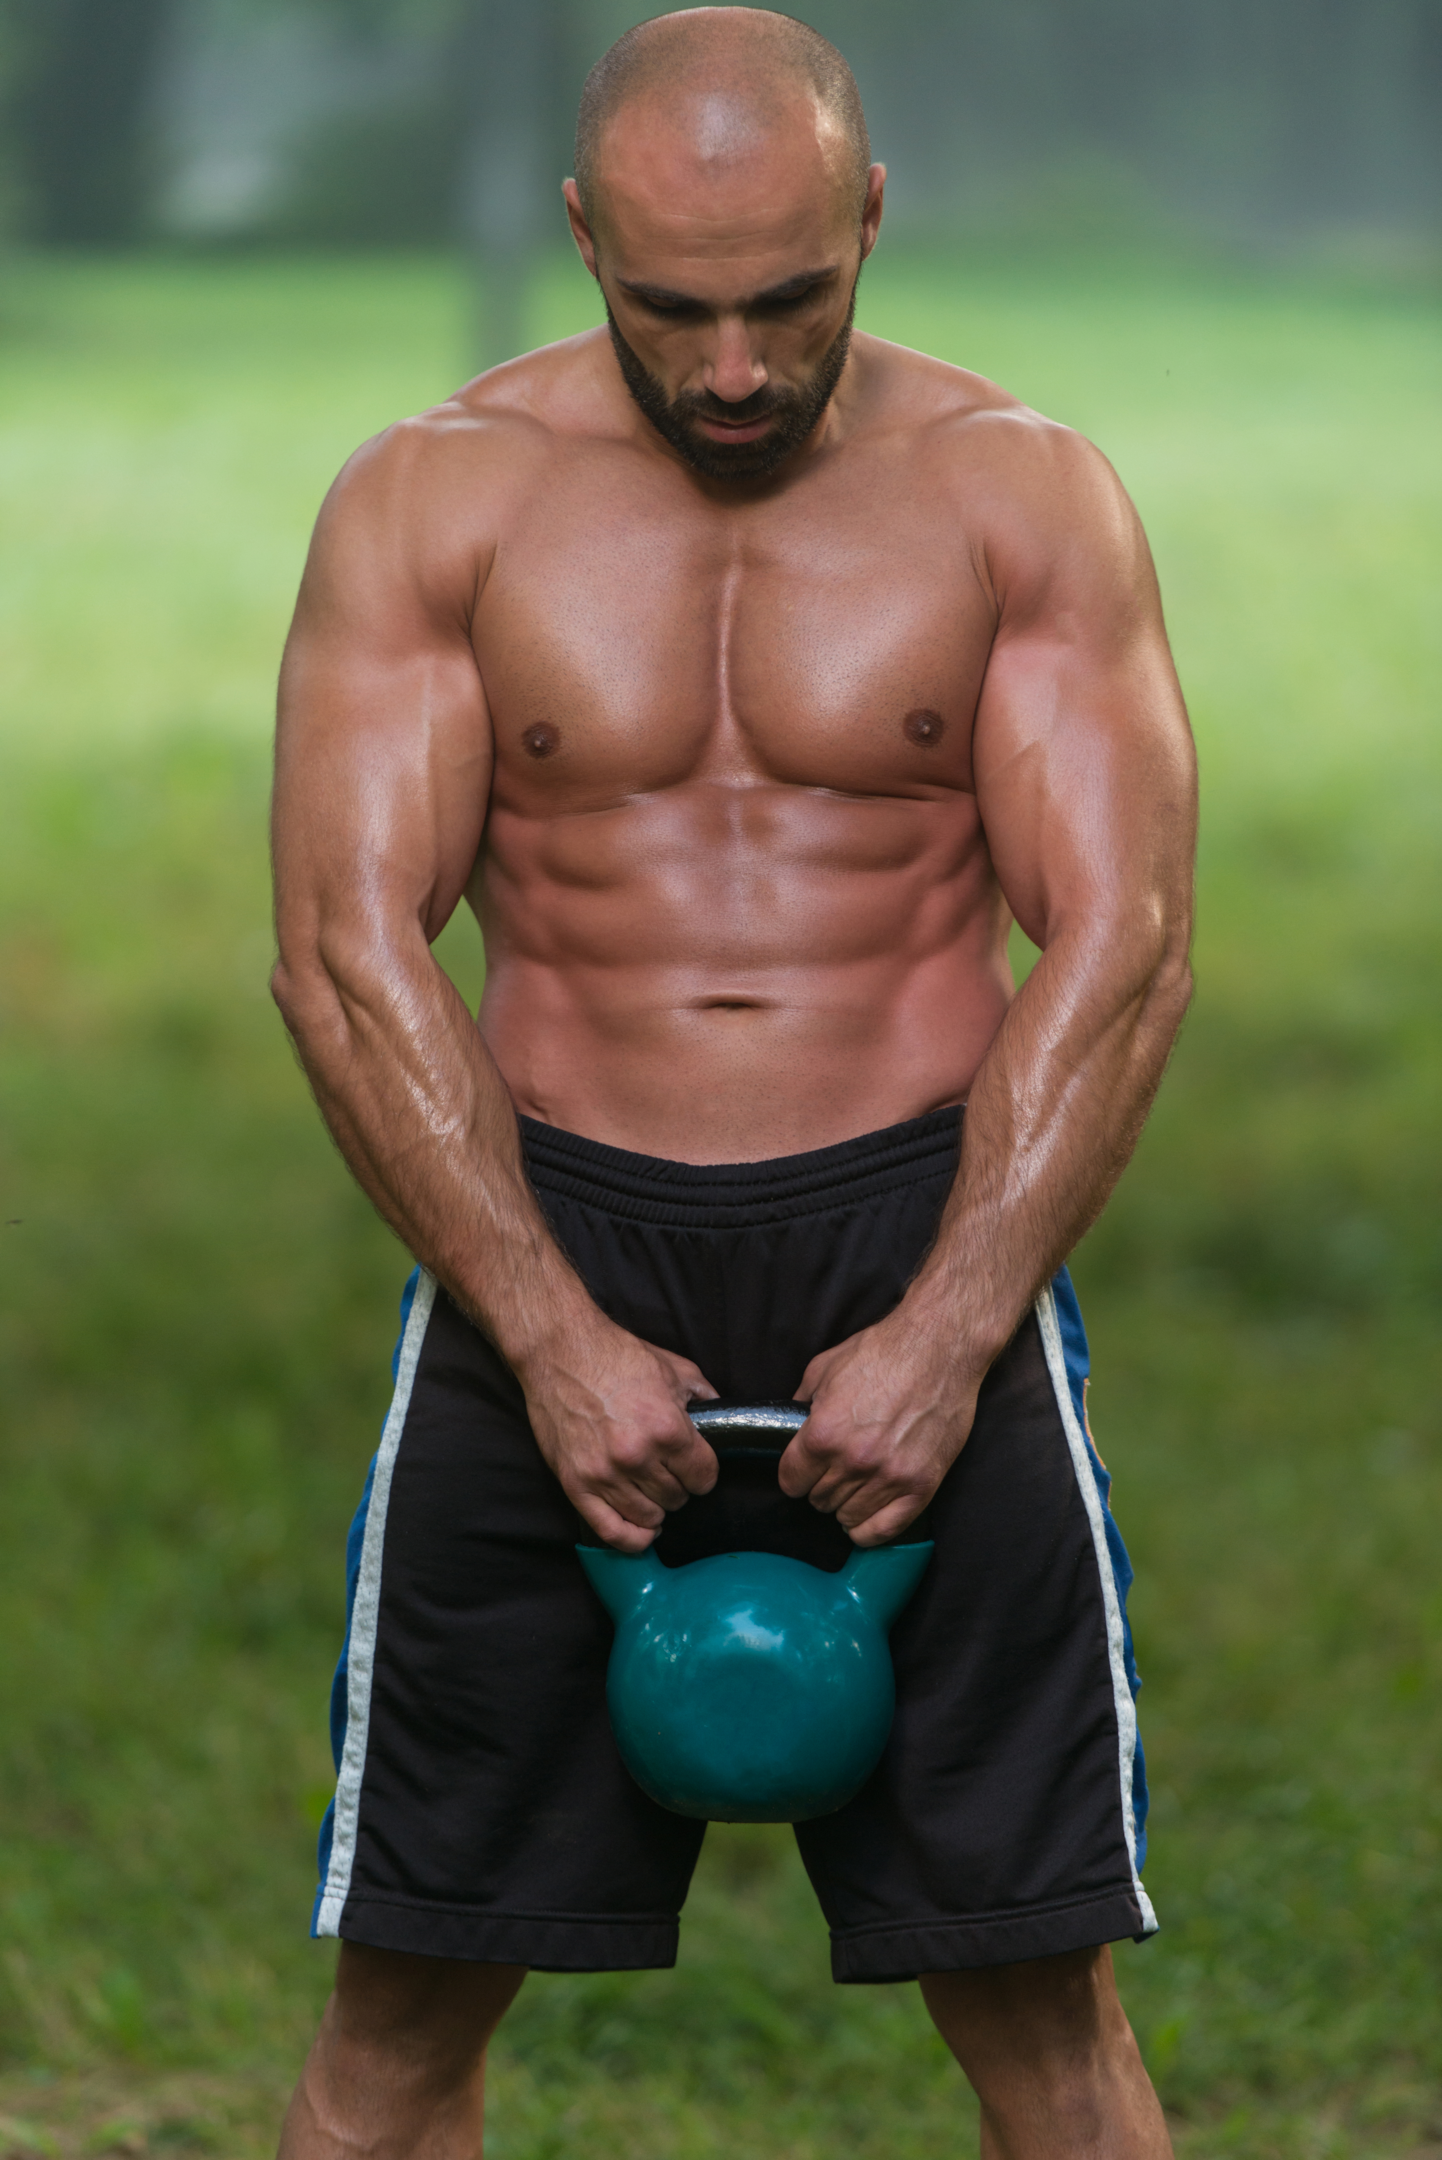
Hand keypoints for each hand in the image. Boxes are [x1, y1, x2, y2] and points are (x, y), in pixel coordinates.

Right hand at [515, 1313, 718, 1551]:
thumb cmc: (616, 1356)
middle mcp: (637, 1457)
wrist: (560, 1352)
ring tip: (652, 1491)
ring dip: (657, 1508)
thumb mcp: (674, 1369)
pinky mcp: (576, 1484)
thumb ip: (705, 1397)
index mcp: (667, 1428)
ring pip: (649, 1517)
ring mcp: (604, 1474)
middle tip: (670, 1471)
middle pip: (677, 1498)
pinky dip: (632, 1539)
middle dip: (679, 1486)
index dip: (704, 1473)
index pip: (704, 1477)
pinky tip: (643, 1530)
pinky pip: (611, 1531)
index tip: (696, 1466)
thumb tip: (726, 1418)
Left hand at [778, 1309, 985, 1545]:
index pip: (791, 1481)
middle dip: (820, 1486)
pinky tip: (866, 1516)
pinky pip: (885, 1530)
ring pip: (848, 1517)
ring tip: (853, 1488)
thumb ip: (801, 1402)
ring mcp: (890, 1476)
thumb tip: (790, 1421)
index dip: (794, 1475)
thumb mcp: (824, 1367)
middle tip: (833, 1471)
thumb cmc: (884, 1351)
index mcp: (824, 1433)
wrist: (939, 1348)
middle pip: (818, 1500)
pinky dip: (869, 1530)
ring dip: (845, 1505)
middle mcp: (854, 1461)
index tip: (802, 1470)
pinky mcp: (921, 1485)